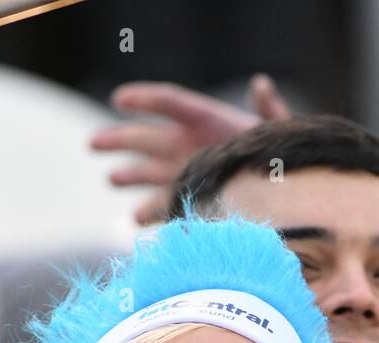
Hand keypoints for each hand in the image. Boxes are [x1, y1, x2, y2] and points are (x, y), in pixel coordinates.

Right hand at [91, 74, 292, 223]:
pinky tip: (136, 221)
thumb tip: (261, 85)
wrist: (285, 190)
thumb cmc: (280, 153)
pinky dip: (151, 214)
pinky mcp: (188, 199)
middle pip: (147, 139)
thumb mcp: (279, 131)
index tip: (119, 99)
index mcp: (207, 120)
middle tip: (93, 143)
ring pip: (148, 173)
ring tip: (113, 180)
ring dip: (130, 177)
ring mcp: (184, 172)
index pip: (170, 104)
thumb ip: (269, 111)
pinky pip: (164, 205)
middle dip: (120, 140)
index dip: (144, 99)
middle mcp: (188, 144)